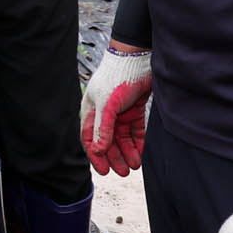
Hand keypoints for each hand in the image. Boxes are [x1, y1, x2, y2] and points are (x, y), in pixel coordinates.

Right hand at [79, 46, 151, 174]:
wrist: (137, 60)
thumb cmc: (117, 78)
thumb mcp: (107, 105)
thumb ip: (103, 128)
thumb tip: (97, 150)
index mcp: (92, 111)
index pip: (90, 138)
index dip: (96, 155)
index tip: (104, 171)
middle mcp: (105, 113)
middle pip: (107, 141)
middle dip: (114, 157)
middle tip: (123, 172)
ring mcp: (120, 112)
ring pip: (122, 138)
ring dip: (127, 152)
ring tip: (134, 165)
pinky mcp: (135, 110)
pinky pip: (136, 132)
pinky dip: (138, 143)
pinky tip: (142, 153)